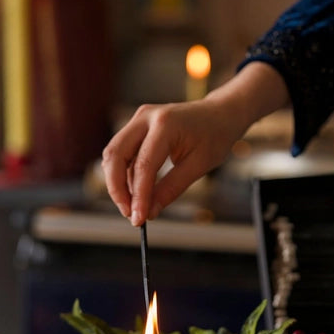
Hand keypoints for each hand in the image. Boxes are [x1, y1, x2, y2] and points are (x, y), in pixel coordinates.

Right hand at [101, 63, 288, 224]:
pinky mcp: (137, 125)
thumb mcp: (199, 165)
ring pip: (114, 154)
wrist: (220, 113)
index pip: (144, 165)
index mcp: (166, 124)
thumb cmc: (215, 136)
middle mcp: (146, 117)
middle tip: (129, 213)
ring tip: (135, 205)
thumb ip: (171, 188)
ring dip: (118, 182)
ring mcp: (139, 119)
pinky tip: (137, 191)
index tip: (138, 219)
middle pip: (115, 155)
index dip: (138, 195)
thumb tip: (150, 212)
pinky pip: (122, 152)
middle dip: (117, 188)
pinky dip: (125, 173)